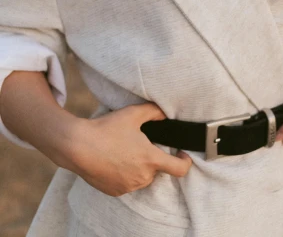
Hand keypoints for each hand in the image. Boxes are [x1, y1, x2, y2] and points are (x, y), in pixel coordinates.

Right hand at [67, 102, 192, 195]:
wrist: (78, 146)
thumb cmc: (107, 128)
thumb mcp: (134, 113)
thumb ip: (154, 111)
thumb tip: (165, 114)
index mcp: (150, 159)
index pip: (179, 169)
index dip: (185, 162)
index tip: (182, 155)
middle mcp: (142, 177)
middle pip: (157, 170)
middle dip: (153, 158)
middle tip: (141, 144)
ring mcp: (128, 186)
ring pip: (142, 177)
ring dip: (140, 167)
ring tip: (125, 150)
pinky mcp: (115, 191)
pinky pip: (128, 183)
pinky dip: (126, 174)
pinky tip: (115, 160)